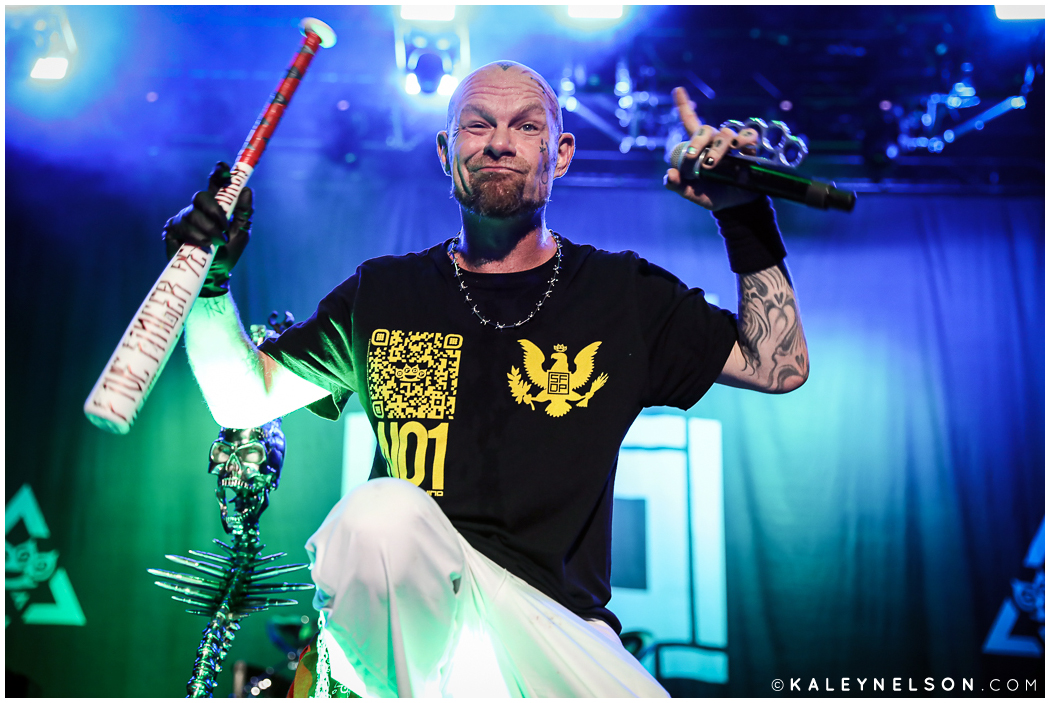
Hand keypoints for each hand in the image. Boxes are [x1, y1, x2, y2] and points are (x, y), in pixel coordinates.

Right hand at [163, 162, 252, 296]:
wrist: (213, 276)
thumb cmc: (227, 254)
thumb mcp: (240, 233)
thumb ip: (243, 213)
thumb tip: (246, 190)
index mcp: (216, 206)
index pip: (215, 184)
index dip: (219, 174)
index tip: (225, 168)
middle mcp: (198, 209)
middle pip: (201, 196)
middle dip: (214, 212)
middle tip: (224, 228)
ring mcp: (184, 218)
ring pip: (193, 214)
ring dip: (208, 230)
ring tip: (215, 244)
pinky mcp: (173, 229)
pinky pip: (184, 227)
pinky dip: (197, 237)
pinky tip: (203, 246)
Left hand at [663, 87, 761, 210]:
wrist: (735, 205)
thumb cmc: (711, 195)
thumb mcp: (692, 193)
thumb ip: (678, 186)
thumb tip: (669, 174)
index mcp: (699, 147)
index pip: (690, 122)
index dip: (684, 106)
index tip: (677, 89)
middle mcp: (715, 141)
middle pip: (705, 129)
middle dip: (697, 142)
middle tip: (693, 159)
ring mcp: (733, 144)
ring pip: (725, 134)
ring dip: (717, 148)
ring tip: (711, 164)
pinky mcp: (749, 149)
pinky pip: (748, 136)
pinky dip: (744, 140)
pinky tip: (739, 149)